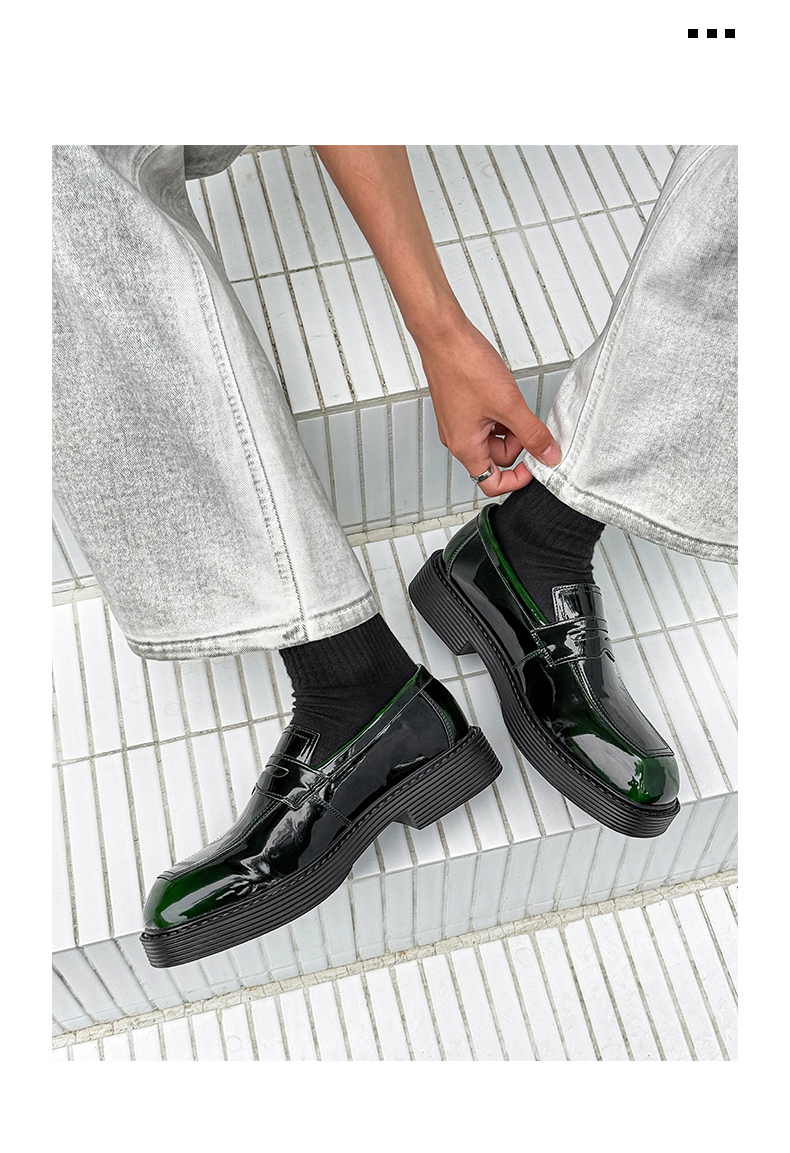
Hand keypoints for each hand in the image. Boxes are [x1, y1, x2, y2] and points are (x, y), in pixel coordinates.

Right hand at [417, 314, 561, 498]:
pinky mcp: (460, 407)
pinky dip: (500, 414)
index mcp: (465, 446)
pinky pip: (485, 421)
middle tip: (526, 421)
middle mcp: (457, 438)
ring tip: (512, 402)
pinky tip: (504, 395)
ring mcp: (457, 422)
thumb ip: (532, 434)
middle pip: (495, 459)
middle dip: (517, 444)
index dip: (516, 479)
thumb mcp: (509, 404)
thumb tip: (548, 455)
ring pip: (492, 438)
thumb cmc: (464, 366)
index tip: (534, 465)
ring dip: (509, 427)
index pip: (491, 483)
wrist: (444, 336)